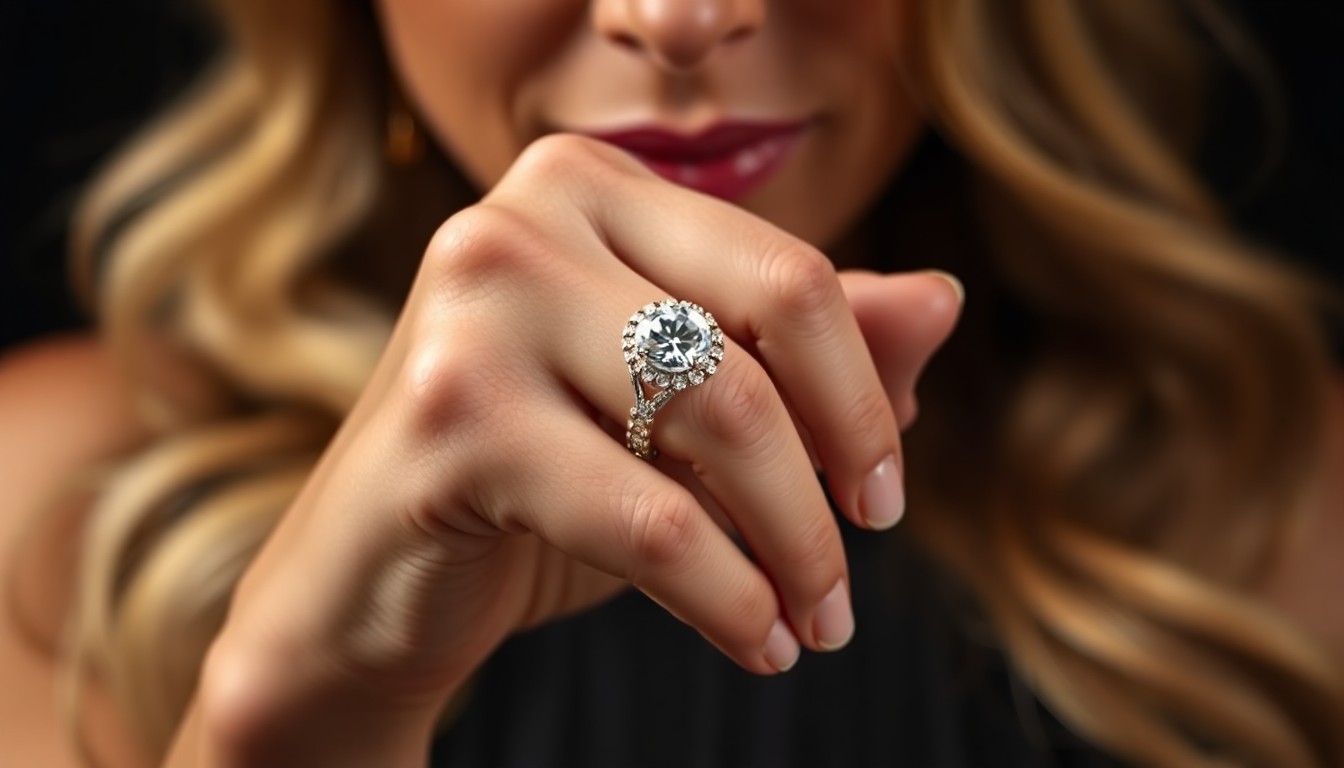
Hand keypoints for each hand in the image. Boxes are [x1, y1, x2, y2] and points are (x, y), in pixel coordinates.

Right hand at [180, 135, 959, 763]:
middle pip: (763, 335)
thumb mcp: (679, 412)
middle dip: (835, 476)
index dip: (863, 392)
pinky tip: (755, 640)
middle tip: (850, 578)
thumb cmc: (538, 481)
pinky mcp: (452, 413)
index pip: (787, 271)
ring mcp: (476, 305)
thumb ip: (803, 350)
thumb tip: (943, 302)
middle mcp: (521, 217)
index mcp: (586, 184)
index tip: (882, 494)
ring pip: (721, 418)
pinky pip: (652, 516)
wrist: (369, 579)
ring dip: (793, 547)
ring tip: (813, 623)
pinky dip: (728, 595)